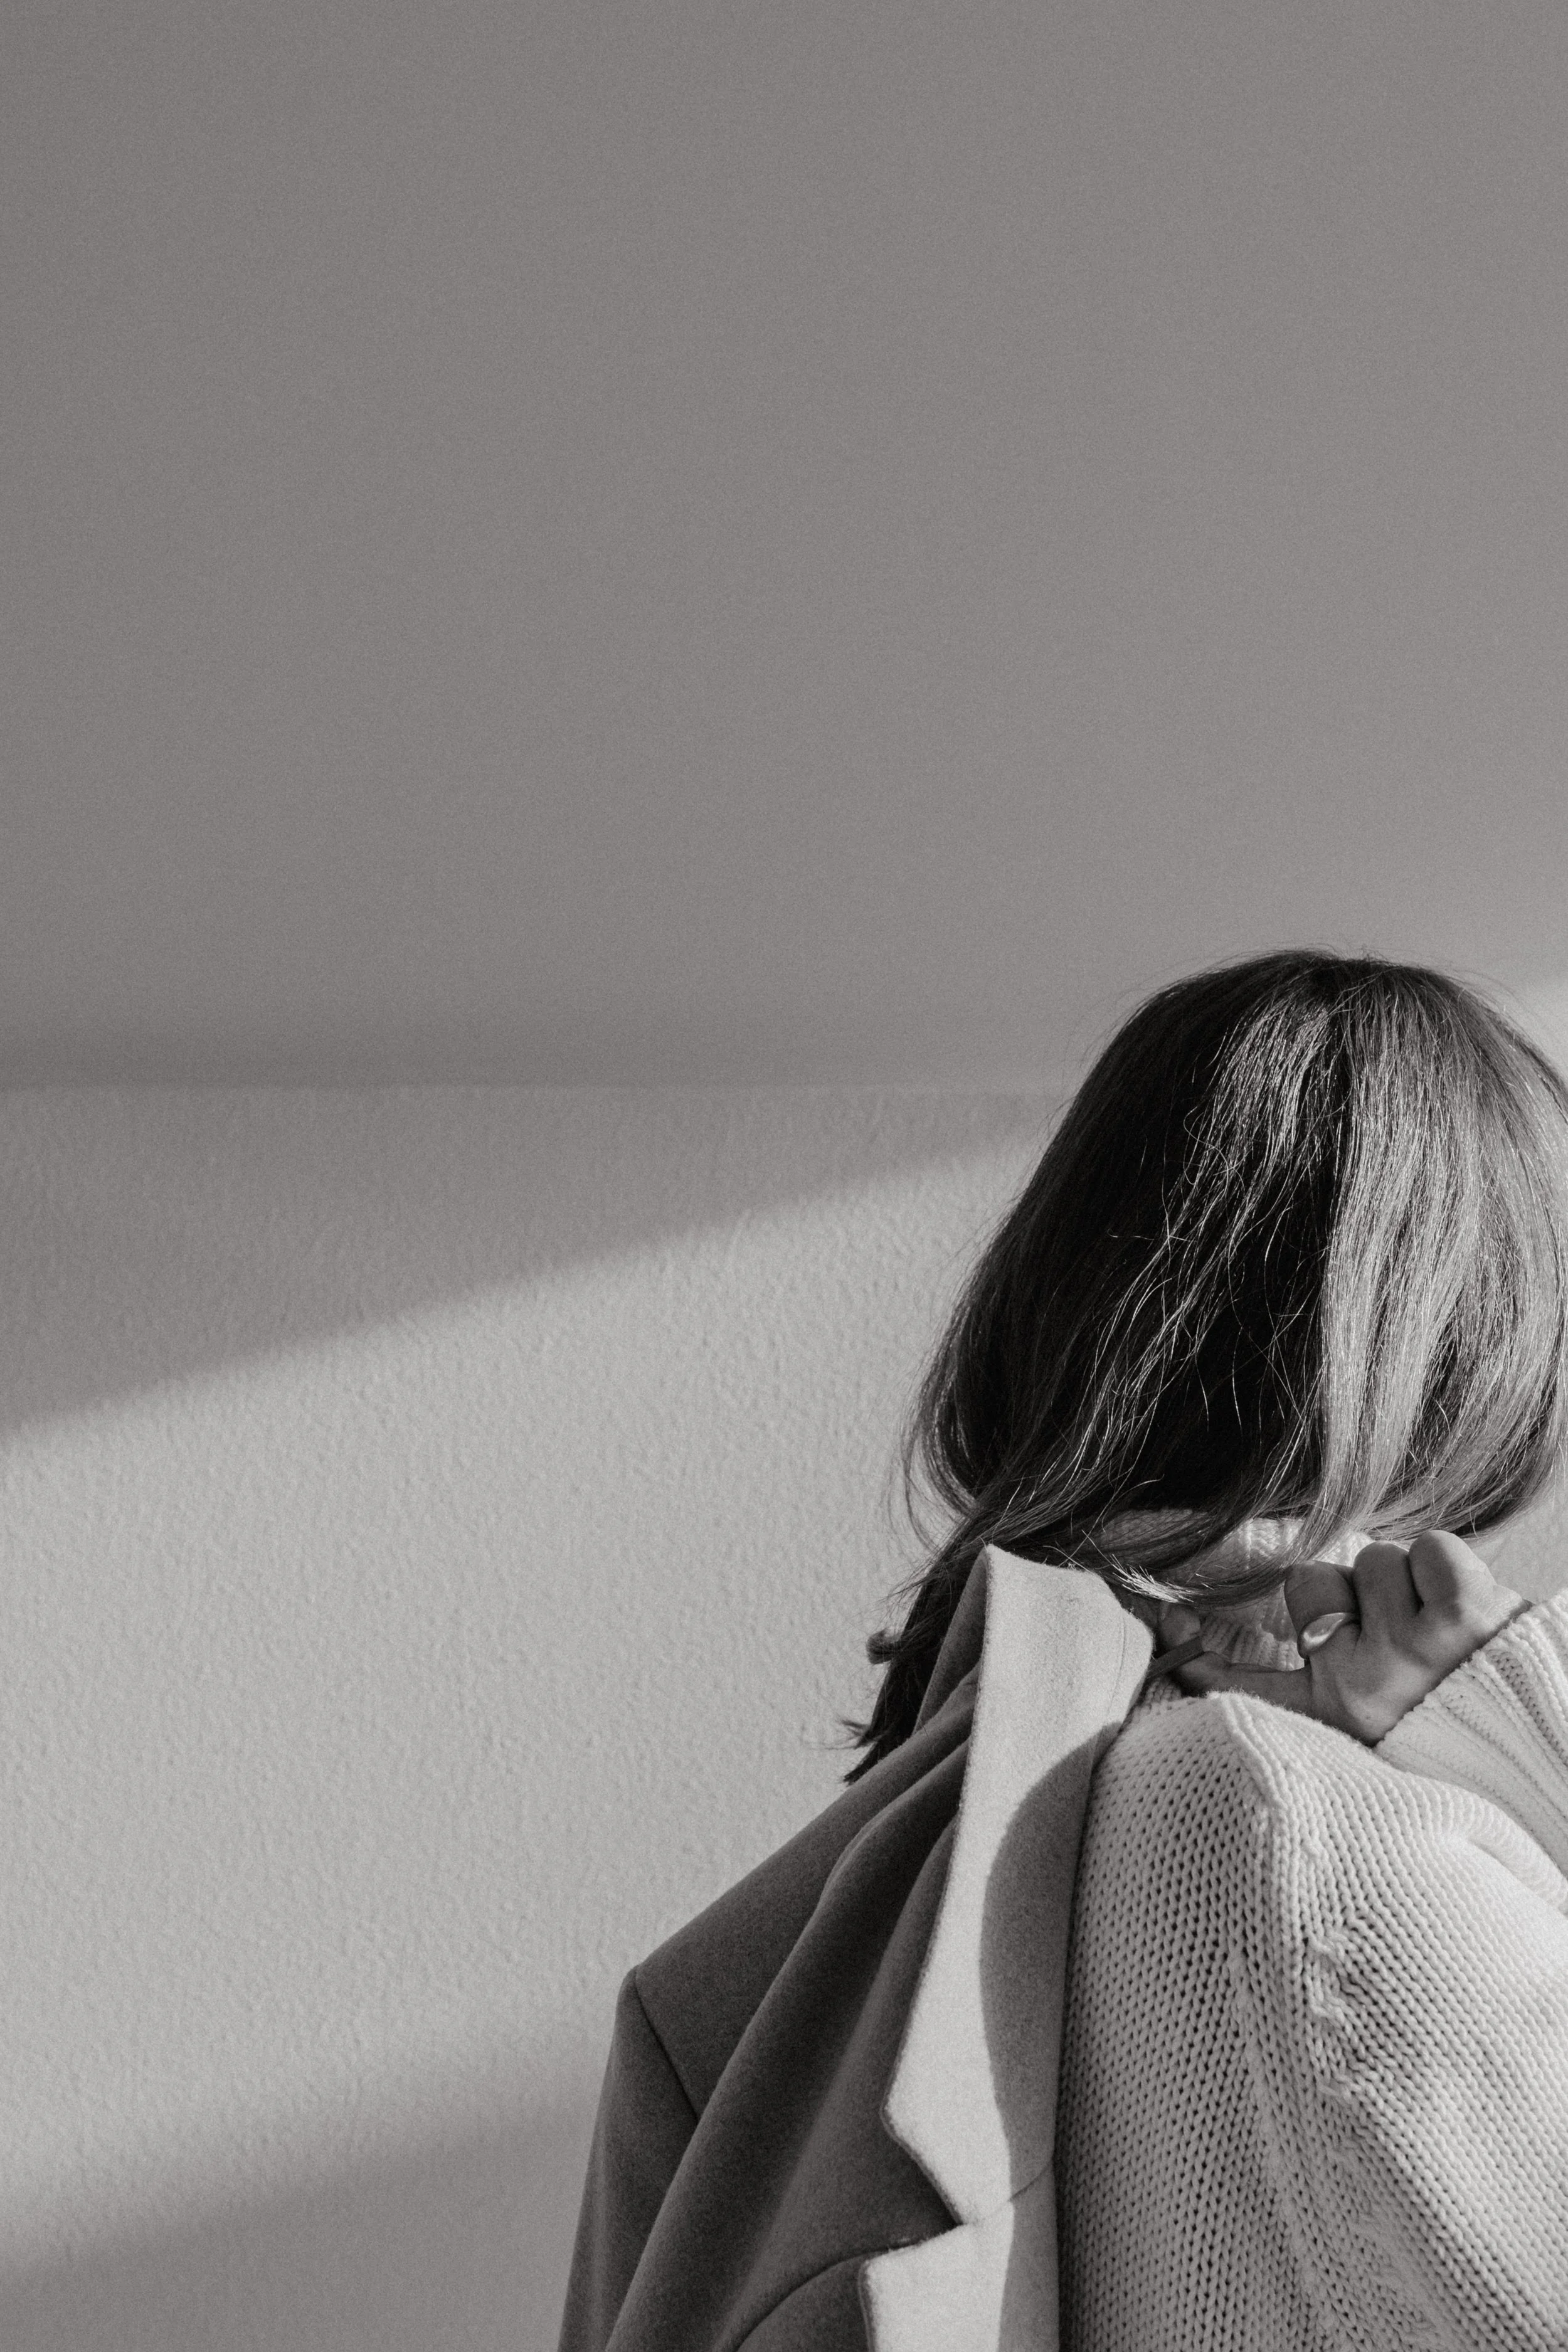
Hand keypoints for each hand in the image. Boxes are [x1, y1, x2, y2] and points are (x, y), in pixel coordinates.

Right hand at [1154, 1531, 1530, 1744]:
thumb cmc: (1465, 1739)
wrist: (1549, 1763)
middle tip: (1396, 1637)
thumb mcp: (1381, 1736)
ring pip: (1375, 1559)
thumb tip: (1241, 1655)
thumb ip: (1321, 1693)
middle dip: (1350, 1595)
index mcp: (1332, 1718)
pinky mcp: (1461, 1609)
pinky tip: (1470, 1613)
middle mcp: (1360, 1682)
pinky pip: (1429, 1548)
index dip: (1194, 1651)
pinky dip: (1450, 1568)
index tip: (1168, 1632)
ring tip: (1446, 1635)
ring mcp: (1411, 1644)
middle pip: (1313, 1583)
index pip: (1242, 1680)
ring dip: (1409, 1584)